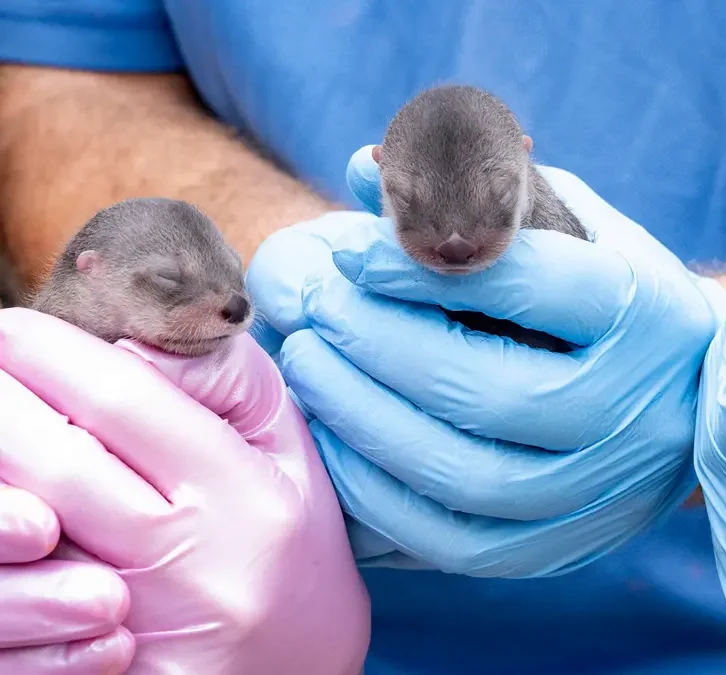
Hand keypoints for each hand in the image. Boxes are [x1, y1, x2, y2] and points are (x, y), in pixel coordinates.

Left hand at [0, 308, 369, 673]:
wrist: (305, 661)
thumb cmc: (296, 537)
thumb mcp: (288, 443)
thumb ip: (225, 380)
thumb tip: (127, 345)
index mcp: (242, 498)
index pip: (126, 403)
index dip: (53, 353)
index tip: (14, 325)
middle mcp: (186, 565)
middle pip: (55, 466)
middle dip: (1, 400)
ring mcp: (137, 628)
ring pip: (23, 535)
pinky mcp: (104, 669)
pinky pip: (27, 597)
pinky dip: (8, 542)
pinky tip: (11, 498)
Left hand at [244, 146, 725, 576]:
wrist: (689, 397)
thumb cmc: (610, 289)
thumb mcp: (566, 222)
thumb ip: (473, 190)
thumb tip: (363, 171)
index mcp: (643, 311)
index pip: (529, 284)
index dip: (427, 269)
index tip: (354, 255)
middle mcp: (633, 409)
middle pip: (490, 389)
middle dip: (380, 345)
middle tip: (317, 309)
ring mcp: (599, 491)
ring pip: (466, 474)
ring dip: (366, 420)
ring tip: (311, 366)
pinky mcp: (558, 548)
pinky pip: (453, 540)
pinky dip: (380, 494)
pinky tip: (337, 442)